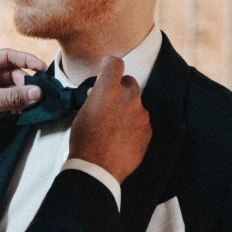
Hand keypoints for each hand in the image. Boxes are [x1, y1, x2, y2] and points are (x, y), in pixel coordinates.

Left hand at [0, 46, 44, 150]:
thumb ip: (14, 96)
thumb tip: (39, 92)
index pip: (8, 56)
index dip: (27, 60)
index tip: (43, 69)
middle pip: (11, 73)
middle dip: (24, 84)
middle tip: (35, 96)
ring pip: (9, 88)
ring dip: (19, 97)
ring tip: (28, 107)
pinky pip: (4, 100)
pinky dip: (13, 106)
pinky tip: (19, 113)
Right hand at [64, 63, 148, 180]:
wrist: (97, 168)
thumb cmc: (84, 140)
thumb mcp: (83, 113)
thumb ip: (96, 97)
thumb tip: (100, 94)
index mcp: (108, 89)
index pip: (115, 63)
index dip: (110, 66)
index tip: (107, 71)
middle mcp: (129, 97)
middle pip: (129, 82)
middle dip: (120, 89)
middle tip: (110, 103)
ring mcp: (141, 113)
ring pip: (136, 103)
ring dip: (128, 109)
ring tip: (116, 127)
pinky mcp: (148, 129)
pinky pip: (142, 120)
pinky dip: (134, 125)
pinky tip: (123, 138)